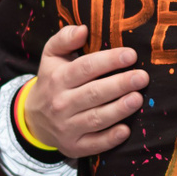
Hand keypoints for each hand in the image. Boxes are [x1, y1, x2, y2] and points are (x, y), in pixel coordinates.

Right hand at [22, 24, 149, 155]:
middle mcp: (61, 104)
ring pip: (96, 119)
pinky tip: (126, 130)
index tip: (131, 55)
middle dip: (119, 84)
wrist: (34, 119)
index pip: (85, 68)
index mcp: (57, 79)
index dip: (109, 61)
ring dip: (118, 110)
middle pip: (94, 93)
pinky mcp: (74, 146)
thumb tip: (83, 29)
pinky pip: (94, 144)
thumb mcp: (51, 56)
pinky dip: (110, 139)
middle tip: (142, 77)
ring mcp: (67, 127)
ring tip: (138, 99)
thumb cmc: (52, 81)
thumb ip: (64, 38)